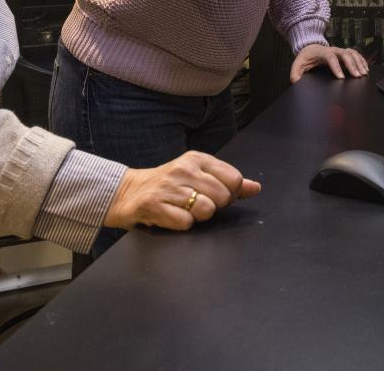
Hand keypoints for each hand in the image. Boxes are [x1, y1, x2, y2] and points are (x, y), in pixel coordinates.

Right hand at [103, 150, 261, 231]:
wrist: (127, 193)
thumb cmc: (169, 186)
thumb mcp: (200, 176)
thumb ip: (229, 182)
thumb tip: (256, 188)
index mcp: (197, 159)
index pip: (234, 179)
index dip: (231, 193)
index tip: (217, 195)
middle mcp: (183, 170)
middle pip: (223, 197)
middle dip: (215, 206)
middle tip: (197, 204)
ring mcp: (168, 187)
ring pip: (206, 210)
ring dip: (198, 216)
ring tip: (184, 209)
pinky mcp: (153, 204)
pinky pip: (185, 222)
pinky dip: (182, 224)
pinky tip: (172, 216)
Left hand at [290, 43, 368, 82]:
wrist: (310, 47)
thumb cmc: (305, 57)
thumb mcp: (298, 65)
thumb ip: (295, 74)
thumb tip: (296, 83)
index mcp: (322, 52)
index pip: (331, 57)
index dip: (336, 67)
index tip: (341, 77)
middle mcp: (333, 50)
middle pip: (345, 54)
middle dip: (352, 65)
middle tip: (357, 76)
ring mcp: (340, 50)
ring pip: (352, 53)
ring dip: (359, 63)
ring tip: (364, 73)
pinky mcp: (344, 52)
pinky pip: (355, 54)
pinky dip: (362, 60)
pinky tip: (365, 69)